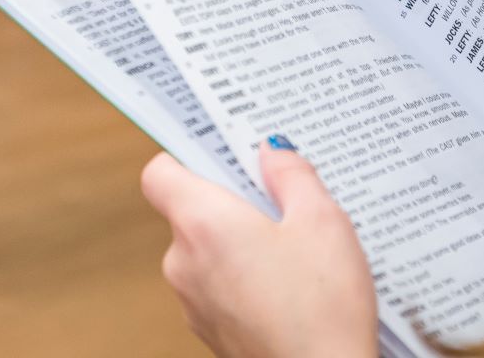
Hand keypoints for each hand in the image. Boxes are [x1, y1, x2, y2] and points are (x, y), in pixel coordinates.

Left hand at [141, 142, 378, 357]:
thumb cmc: (321, 308)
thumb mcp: (322, 220)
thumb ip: (292, 175)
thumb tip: (272, 151)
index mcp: (202, 224)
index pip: (160, 173)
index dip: (188, 157)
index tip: (225, 153)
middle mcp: (184, 263)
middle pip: (190, 211)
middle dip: (232, 201)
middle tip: (282, 202)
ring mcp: (194, 303)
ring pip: (207, 252)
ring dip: (241, 242)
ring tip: (296, 248)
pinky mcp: (211, 332)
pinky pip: (219, 287)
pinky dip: (245, 278)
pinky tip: (290, 285)